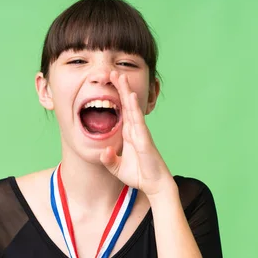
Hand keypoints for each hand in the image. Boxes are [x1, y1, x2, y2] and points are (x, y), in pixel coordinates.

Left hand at [99, 71, 174, 196]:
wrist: (154, 185)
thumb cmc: (138, 175)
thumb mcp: (116, 168)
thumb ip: (108, 160)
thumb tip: (103, 151)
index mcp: (129, 133)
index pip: (122, 111)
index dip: (116, 97)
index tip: (110, 83)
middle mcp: (136, 130)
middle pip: (127, 104)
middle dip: (121, 88)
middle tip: (113, 72)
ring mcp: (141, 133)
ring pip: (132, 108)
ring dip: (127, 92)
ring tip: (120, 77)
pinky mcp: (144, 140)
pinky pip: (138, 121)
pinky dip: (135, 108)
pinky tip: (131, 97)